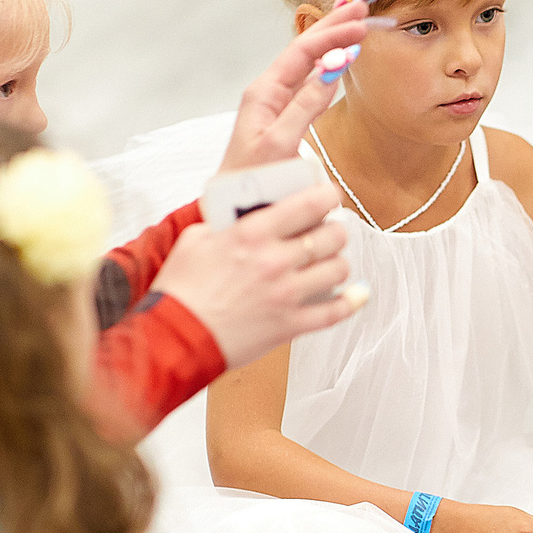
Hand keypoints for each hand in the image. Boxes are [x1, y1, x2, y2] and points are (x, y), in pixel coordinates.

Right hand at [152, 182, 360, 367]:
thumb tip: (240, 218)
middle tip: (329, 232)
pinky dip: (352, 302)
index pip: (308, 203)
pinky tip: (358, 294)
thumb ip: (225, 225)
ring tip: (330, 262)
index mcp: (252, 234)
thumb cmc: (180, 291)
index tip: (329, 196)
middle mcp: (275, 260)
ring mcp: (286, 294)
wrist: (174, 336)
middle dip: (335, 231)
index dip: (328, 196)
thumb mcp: (195, 240)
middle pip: (332, 236)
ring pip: (339, 270)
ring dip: (339, 263)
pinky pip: (335, 311)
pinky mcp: (290, 324)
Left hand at [221, 0, 371, 172]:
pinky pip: (311, 83)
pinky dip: (329, 66)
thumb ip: (304, 107)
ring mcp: (278, 105)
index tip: (361, 23)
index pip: (303, 52)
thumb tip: (331, 72)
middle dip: (334, 26)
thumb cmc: (253, 182)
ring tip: (355, 21)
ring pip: (309, 63)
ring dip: (333, 40)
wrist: (236, 209)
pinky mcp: (287, 119)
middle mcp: (270, 93)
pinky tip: (340, 58)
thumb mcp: (279, 144)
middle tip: (362, 6)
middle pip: (305, 49)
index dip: (333, 34)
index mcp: (264, 93)